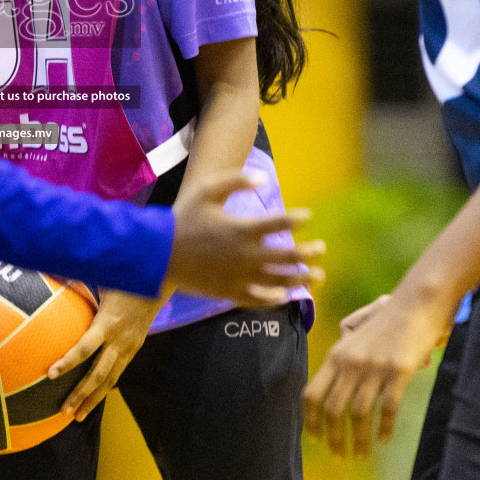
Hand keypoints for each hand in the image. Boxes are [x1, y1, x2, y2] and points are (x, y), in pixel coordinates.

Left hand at [49, 290, 161, 420]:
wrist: (159, 284)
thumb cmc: (124, 277)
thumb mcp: (100, 277)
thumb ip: (76, 280)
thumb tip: (47, 273)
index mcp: (107, 324)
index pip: (84, 349)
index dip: (67, 362)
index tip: (50, 374)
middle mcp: (119, 341)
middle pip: (98, 375)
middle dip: (81, 395)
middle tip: (64, 411)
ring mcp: (129, 348)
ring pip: (110, 381)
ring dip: (93, 400)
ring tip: (78, 416)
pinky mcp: (134, 350)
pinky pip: (118, 373)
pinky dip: (105, 388)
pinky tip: (93, 398)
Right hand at [164, 171, 323, 304]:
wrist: (158, 254)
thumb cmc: (183, 219)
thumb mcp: (206, 190)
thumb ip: (236, 180)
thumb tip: (264, 178)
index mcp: (243, 229)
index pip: (280, 224)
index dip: (297, 220)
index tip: (307, 217)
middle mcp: (246, 255)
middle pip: (287, 256)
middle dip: (308, 253)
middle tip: (321, 249)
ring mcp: (239, 277)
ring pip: (279, 280)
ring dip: (301, 278)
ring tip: (316, 276)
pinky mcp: (230, 293)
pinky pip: (258, 300)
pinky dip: (275, 299)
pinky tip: (286, 295)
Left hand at [302, 288, 454, 457]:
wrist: (416, 302)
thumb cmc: (388, 316)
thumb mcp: (355, 331)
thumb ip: (344, 352)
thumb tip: (338, 375)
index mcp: (337, 354)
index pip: (312, 392)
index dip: (310, 419)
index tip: (313, 437)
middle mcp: (350, 362)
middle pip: (333, 409)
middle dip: (334, 437)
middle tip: (340, 455)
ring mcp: (373, 368)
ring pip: (358, 414)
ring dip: (359, 440)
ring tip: (362, 454)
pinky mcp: (397, 372)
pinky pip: (387, 408)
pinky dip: (384, 428)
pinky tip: (384, 439)